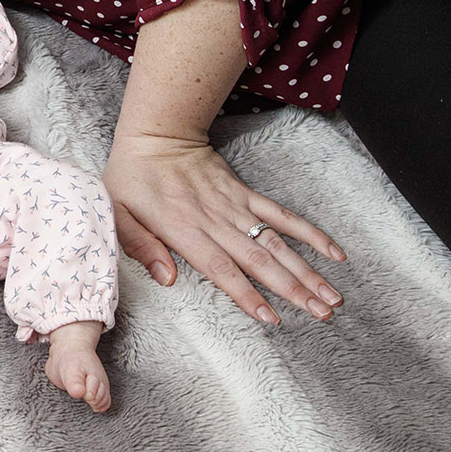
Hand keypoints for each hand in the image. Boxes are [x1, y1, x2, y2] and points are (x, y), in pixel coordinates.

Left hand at [104, 129, 346, 324]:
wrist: (157, 133)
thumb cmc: (132, 176)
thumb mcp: (118, 212)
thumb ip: (141, 246)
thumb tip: (167, 279)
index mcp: (184, 229)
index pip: (221, 268)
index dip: (247, 294)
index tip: (272, 318)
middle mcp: (216, 221)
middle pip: (260, 261)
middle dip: (293, 290)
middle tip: (322, 314)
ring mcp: (235, 206)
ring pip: (277, 243)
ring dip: (307, 270)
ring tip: (331, 297)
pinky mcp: (245, 193)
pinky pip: (282, 215)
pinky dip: (309, 233)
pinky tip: (333, 253)